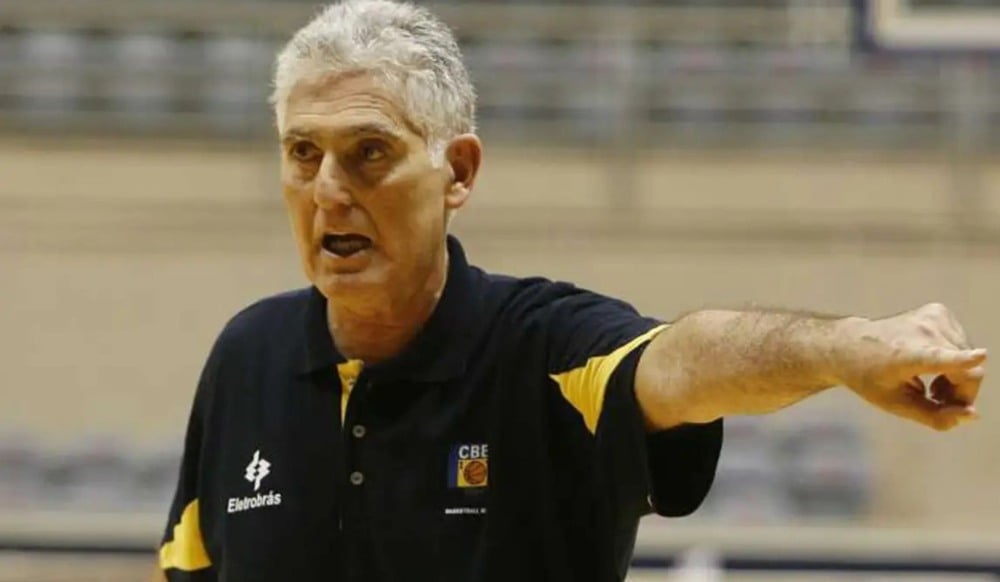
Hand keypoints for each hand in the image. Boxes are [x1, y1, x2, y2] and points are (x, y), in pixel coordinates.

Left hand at [835, 303, 986, 430]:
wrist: (848, 344)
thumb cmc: (869, 378)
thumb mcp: (895, 404)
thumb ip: (934, 416)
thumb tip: (972, 415)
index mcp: (909, 355)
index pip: (939, 358)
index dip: (963, 361)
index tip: (980, 356)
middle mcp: (922, 331)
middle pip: (970, 371)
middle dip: (962, 393)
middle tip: (937, 402)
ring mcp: (932, 317)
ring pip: (971, 357)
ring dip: (958, 378)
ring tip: (930, 386)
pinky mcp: (938, 310)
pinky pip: (961, 343)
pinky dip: (954, 358)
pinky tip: (931, 366)